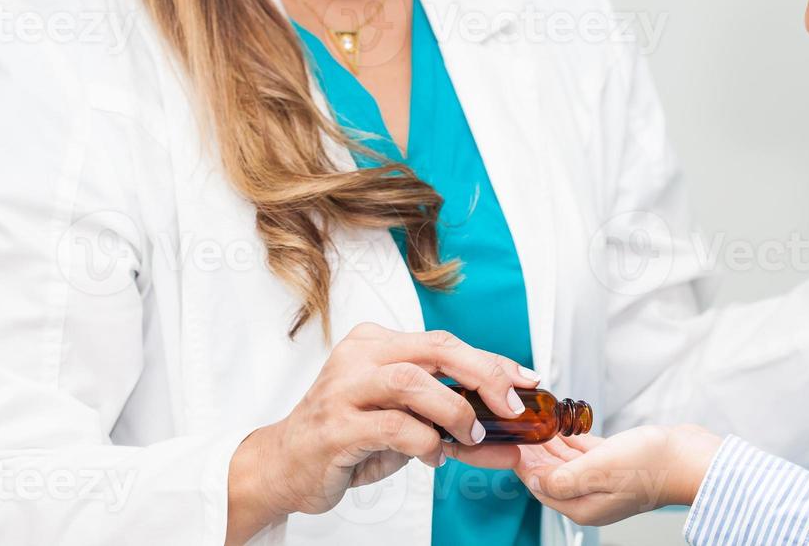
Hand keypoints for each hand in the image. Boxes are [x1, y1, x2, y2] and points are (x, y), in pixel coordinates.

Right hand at [227, 322, 539, 539]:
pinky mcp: (335, 426)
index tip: (527, 380)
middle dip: (484, 374)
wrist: (281, 466)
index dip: (492, 361)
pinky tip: (432, 455)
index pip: (445, 341)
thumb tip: (505, 426)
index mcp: (377, 342)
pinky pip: (393, 426)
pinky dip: (424, 441)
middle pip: (436, 348)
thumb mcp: (401, 417)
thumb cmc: (346, 438)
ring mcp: (344, 388)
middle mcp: (360, 355)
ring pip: (413, 381)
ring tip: (471, 435)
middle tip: (512, 405)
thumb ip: (444, 413)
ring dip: (454, 410)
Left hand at [512, 425, 722, 526]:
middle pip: (552, 473)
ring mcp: (605, 480)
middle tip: (521, 427)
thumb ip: (563, 477)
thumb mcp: (600, 469)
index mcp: (583, 505)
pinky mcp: (618, 463)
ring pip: (568, 460)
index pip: (541, 485)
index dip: (524, 463)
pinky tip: (564, 425)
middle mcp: (592, 495)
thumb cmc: (652, 466)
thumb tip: (533, 480)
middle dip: (534, 451)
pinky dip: (573, 438)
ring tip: (537, 422)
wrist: (690, 458)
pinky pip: (587, 451)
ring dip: (552, 442)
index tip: (511, 442)